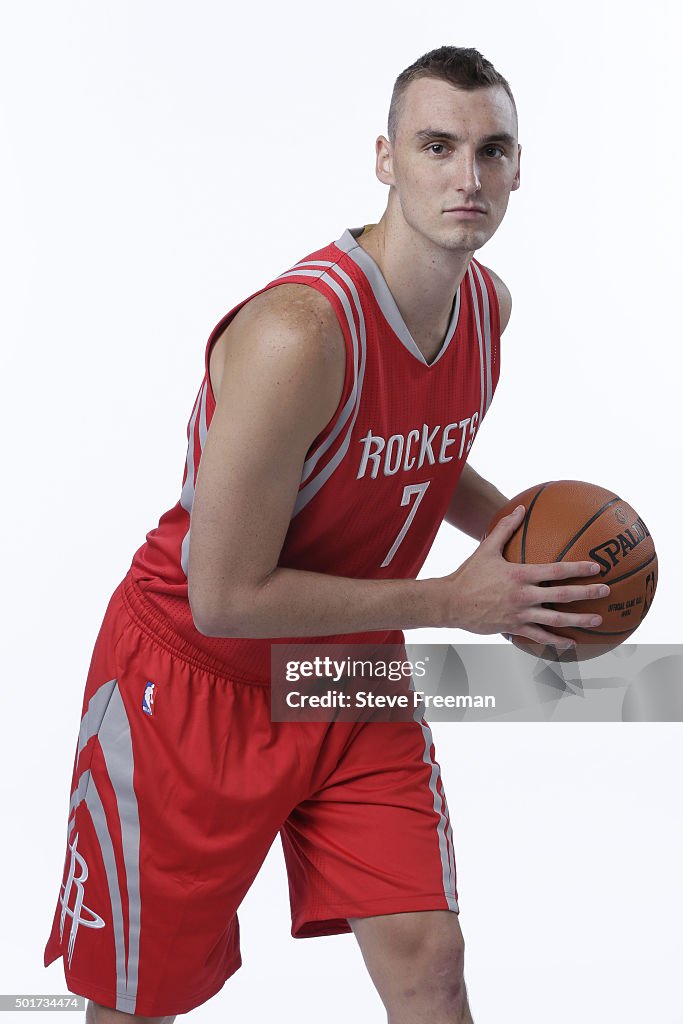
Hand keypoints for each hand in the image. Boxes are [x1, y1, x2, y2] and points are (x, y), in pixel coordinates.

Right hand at [438, 505, 609, 648]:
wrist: (450, 603)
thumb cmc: (468, 574)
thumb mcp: (486, 548)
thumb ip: (505, 528)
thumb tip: (521, 508)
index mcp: (520, 574)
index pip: (556, 571)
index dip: (578, 569)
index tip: (596, 568)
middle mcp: (524, 595)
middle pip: (562, 596)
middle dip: (587, 594)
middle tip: (606, 591)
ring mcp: (520, 614)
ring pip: (555, 620)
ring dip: (578, 621)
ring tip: (597, 620)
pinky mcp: (514, 628)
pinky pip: (539, 637)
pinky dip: (556, 641)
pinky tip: (571, 644)